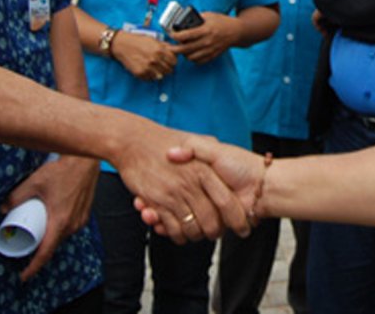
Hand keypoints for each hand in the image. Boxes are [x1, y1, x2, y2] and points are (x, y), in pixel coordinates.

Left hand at [1, 155, 98, 281]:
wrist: (86, 160)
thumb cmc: (64, 170)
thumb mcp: (35, 183)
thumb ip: (17, 196)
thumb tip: (4, 208)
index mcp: (60, 222)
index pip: (45, 253)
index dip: (33, 267)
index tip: (24, 275)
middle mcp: (72, 224)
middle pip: (53, 245)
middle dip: (38, 249)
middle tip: (24, 245)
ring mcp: (81, 219)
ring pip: (61, 236)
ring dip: (49, 236)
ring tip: (37, 230)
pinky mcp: (85, 213)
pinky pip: (69, 227)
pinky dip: (59, 228)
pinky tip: (52, 220)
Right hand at [112, 30, 177, 80]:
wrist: (122, 45)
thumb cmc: (138, 41)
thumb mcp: (154, 40)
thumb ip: (166, 46)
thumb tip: (178, 49)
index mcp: (159, 50)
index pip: (174, 61)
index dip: (172, 61)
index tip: (169, 60)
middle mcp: (154, 59)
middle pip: (169, 70)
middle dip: (167, 68)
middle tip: (162, 65)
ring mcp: (147, 67)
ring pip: (161, 76)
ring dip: (159, 72)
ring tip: (155, 68)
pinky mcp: (140, 73)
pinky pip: (151, 79)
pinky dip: (151, 76)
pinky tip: (147, 69)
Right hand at [115, 128, 250, 242]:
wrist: (132, 139)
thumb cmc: (162, 139)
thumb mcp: (193, 139)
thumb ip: (209, 148)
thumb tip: (221, 152)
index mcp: (205, 170)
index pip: (227, 202)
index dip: (237, 219)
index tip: (242, 228)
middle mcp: (191, 184)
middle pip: (210, 221)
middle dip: (215, 233)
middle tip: (215, 234)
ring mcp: (173, 194)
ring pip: (192, 228)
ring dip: (195, 235)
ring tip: (197, 233)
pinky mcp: (157, 203)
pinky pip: (172, 228)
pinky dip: (176, 235)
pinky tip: (179, 232)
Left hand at [169, 12, 240, 64]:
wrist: (237, 31)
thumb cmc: (222, 22)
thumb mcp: (209, 15)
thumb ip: (197, 18)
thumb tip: (184, 20)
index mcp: (205, 29)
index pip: (185, 35)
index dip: (174, 35)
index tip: (170, 34)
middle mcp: (207, 41)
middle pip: (185, 49)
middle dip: (173, 49)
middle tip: (168, 47)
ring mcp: (210, 49)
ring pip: (191, 57)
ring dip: (183, 54)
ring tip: (180, 50)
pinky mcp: (213, 55)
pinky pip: (199, 61)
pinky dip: (192, 59)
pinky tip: (190, 54)